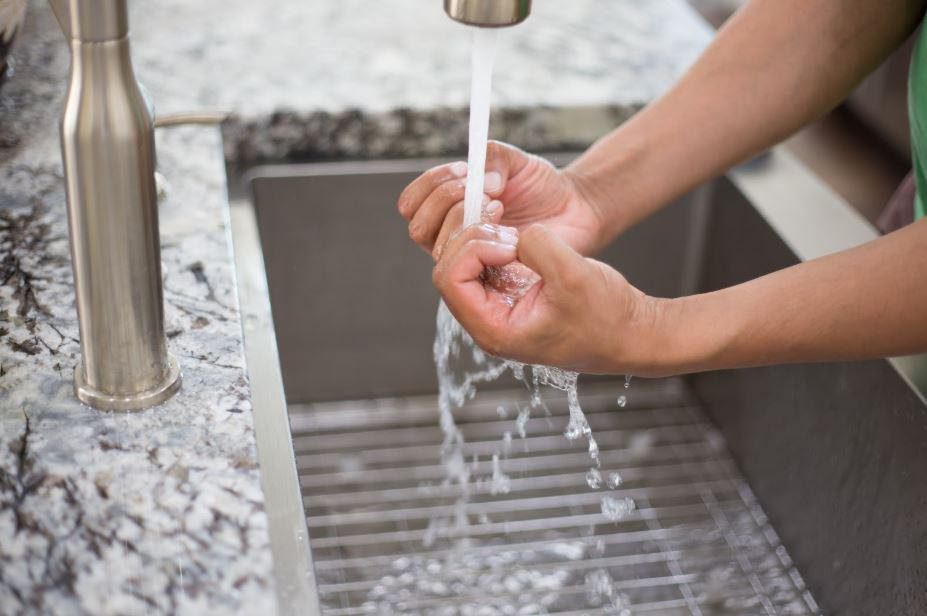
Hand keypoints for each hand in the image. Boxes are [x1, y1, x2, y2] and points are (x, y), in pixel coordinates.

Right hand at [397, 141, 606, 260]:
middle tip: (484, 190)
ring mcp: (467, 259)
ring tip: (500, 207)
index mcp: (447, 207)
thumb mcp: (517, 161)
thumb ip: (493, 157)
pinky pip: (466, 270)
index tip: (464, 170)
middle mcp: (450, 235)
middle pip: (419, 227)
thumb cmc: (542, 187)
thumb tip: (482, 180)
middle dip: (446, 202)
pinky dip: (483, 246)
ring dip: (464, 222)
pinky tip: (510, 233)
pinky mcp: (488, 278)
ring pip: (438, 249)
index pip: (412, 203)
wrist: (575, 211)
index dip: (430, 185)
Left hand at [432, 222, 664, 374]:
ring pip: (462, 261)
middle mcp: (488, 320)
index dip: (472, 249)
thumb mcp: (574, 276)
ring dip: (483, 238)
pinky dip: (494, 241)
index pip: (449, 279)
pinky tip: (519, 238)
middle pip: (449, 267)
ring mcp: (496, 306)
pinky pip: (482, 261)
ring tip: (517, 235)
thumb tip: (516, 233)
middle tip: (512, 232)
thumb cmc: (607, 318)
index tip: (510, 244)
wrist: (631, 331)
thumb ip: (537, 247)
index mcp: (494, 330)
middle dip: (474, 239)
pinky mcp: (509, 293)